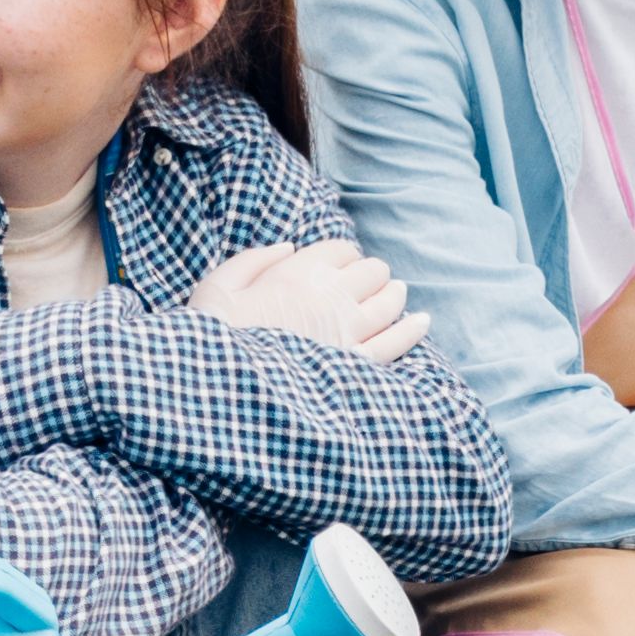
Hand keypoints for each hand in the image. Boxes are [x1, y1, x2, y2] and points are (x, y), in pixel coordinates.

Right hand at [189, 238, 427, 362]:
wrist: (223, 387)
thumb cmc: (213, 336)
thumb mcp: (218, 284)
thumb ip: (254, 260)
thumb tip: (289, 248)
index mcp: (298, 272)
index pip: (340, 250)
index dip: (342, 256)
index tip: (337, 267)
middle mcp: (331, 296)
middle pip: (373, 272)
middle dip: (372, 273)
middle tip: (366, 283)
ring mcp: (349, 331)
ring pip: (390, 302)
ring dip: (394, 294)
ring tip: (395, 294)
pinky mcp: (357, 365)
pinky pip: (397, 342)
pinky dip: (412, 329)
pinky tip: (421, 322)